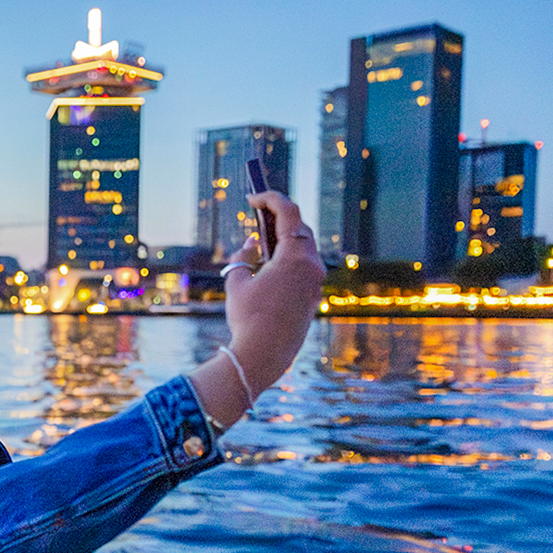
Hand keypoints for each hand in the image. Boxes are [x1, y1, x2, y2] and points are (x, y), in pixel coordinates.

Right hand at [225, 191, 325, 391]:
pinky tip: (271, 262)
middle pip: (300, 227)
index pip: (289, 212)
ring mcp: (315, 282)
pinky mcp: (313, 296)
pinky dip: (290, 256)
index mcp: (295, 257)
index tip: (253, 198)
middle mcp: (311, 266)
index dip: (270, 198)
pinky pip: (305, 266)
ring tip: (262, 237)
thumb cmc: (247, 318)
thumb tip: (253, 243)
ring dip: (285, 238)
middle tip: (257, 214)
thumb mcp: (236, 281)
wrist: (264, 354)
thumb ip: (243, 256)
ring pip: (305, 247)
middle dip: (279, 217)